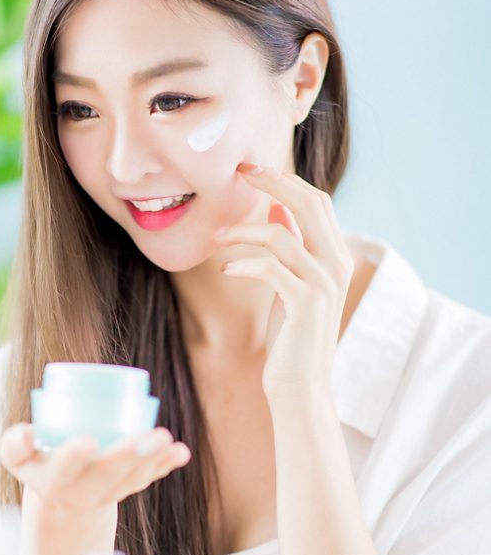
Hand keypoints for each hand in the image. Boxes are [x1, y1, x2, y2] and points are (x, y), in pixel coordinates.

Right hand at [0, 423, 190, 517]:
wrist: (63, 496)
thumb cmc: (39, 463)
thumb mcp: (18, 458)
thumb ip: (15, 444)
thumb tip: (27, 433)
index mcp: (53, 481)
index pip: (62, 469)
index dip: (73, 456)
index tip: (87, 440)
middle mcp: (82, 492)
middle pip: (105, 474)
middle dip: (127, 455)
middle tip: (147, 436)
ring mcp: (109, 492)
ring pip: (131, 478)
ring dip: (152, 459)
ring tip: (166, 440)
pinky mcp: (128, 487)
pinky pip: (148, 477)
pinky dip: (166, 465)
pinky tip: (181, 452)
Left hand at [213, 162, 353, 406]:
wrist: (301, 386)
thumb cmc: (291, 336)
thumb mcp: (290, 284)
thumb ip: (290, 246)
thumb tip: (277, 206)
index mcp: (335, 256)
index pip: (317, 201)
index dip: (286, 179)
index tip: (251, 168)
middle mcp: (336, 265)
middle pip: (308, 204)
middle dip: (272, 182)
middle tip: (238, 172)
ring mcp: (324, 284)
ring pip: (282, 234)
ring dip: (243, 230)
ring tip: (216, 237)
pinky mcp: (305, 305)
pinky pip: (271, 268)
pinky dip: (244, 263)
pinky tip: (226, 269)